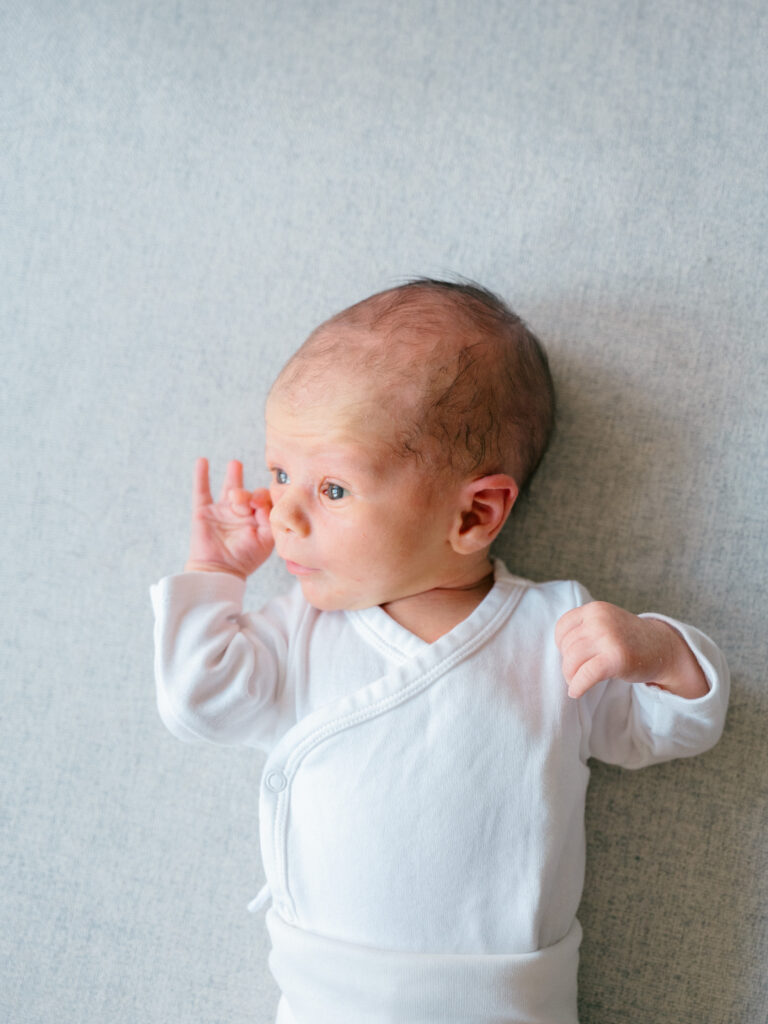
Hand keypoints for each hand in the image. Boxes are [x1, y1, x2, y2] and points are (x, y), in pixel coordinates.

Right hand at [185, 458, 273, 579]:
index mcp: (257, 520)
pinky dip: (201, 476)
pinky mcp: (204, 511)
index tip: (259, 508)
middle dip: (251, 493)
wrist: (218, 571)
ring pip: (229, 488)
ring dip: (234, 475)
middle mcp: (241, 514)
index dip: (265, 500)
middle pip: (249, 493)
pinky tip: (202, 461)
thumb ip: (269, 521)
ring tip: (236, 464)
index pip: (265, 501)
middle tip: (249, 500)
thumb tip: (263, 503)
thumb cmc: (245, 560)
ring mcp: (222, 511)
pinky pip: (201, 490)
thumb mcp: (265, 541)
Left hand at [555, 601, 708, 699]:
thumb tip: (557, 652)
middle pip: (566, 647)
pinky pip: (585, 675)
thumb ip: (583, 629)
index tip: (572, 656)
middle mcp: (599, 620)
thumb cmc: (628, 639)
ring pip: (572, 661)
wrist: (663, 648)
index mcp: (595, 609)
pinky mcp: (616, 658)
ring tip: (579, 682)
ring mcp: (608, 637)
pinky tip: (576, 692)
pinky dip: (578, 686)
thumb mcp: (605, 623)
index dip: (562, 646)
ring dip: (571, 677)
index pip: (562, 628)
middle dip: (568, 664)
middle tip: (578, 674)